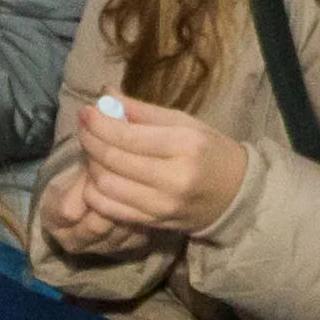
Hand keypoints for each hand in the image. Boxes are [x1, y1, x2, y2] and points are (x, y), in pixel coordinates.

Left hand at [59, 90, 247, 241]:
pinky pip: (112, 210)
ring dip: (91, 166)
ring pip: (107, 186)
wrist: (235, 194)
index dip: (99, 124)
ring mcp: (163, 205)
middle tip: (84, 128)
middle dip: (90, 141)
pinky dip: (96, 192)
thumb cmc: (210, 151)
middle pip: (113, 160)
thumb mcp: (185, 123)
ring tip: (92, 151)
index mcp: (185, 145)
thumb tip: (106, 95)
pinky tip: (97, 177)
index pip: (127, 136)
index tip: (86, 112)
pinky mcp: (154, 224)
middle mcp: (174, 178)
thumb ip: (143, 111)